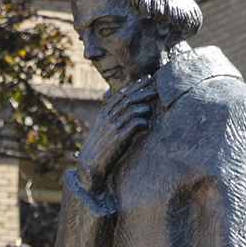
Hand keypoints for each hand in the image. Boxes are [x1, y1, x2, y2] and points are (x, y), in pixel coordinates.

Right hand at [77, 77, 156, 191]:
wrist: (89, 167)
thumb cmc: (98, 148)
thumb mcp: (101, 129)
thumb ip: (111, 118)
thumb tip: (124, 109)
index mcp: (103, 114)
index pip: (121, 94)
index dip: (135, 86)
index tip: (148, 79)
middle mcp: (107, 118)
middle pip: (128, 99)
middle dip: (143, 92)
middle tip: (156, 88)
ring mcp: (113, 127)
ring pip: (132, 109)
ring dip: (145, 107)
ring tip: (152, 108)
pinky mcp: (119, 139)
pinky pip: (135, 124)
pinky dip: (144, 122)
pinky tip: (148, 125)